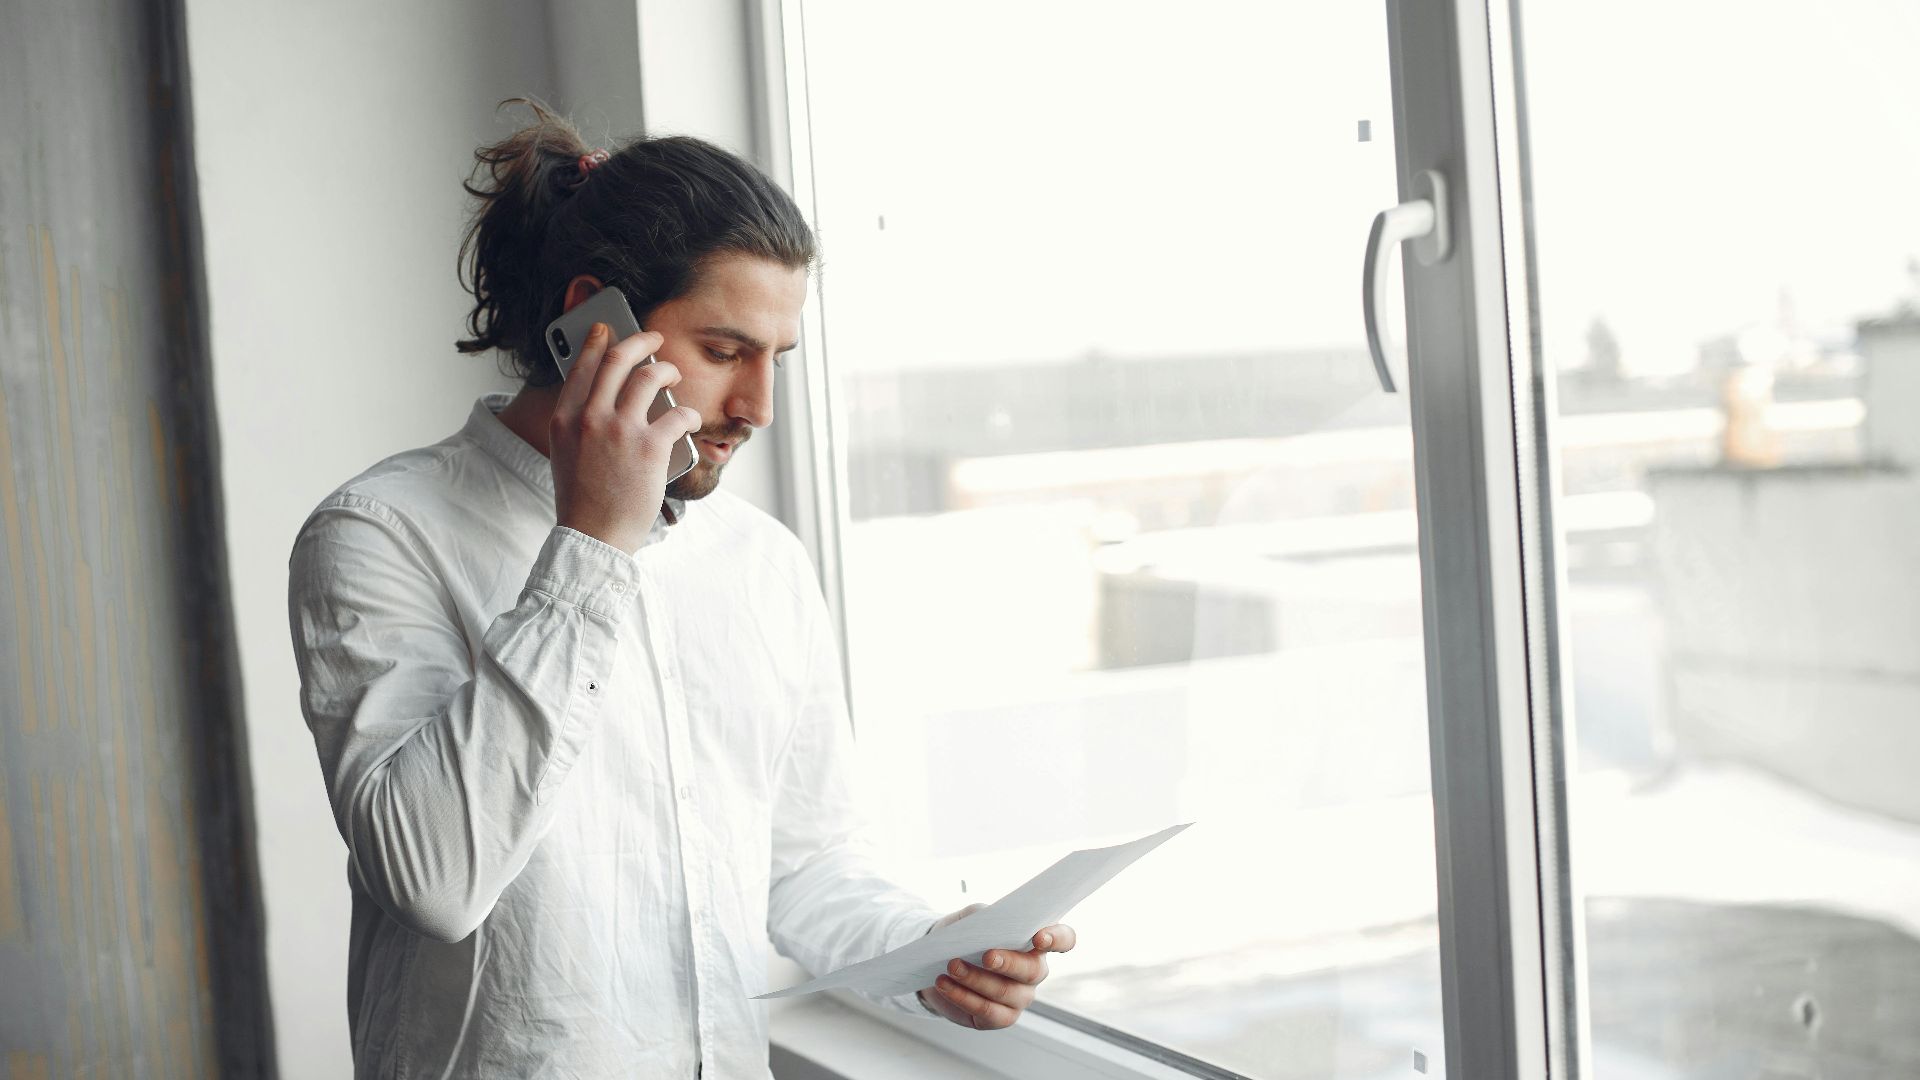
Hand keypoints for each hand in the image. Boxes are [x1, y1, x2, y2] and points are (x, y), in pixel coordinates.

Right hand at [550, 322, 700, 553]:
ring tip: (673, 376)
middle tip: (654, 338)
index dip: (597, 342)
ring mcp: (620, 430)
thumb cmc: (584, 500)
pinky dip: (688, 414)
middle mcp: (589, 417)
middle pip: (617, 360)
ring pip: (650, 377)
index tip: (608, 329)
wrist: (594, 536)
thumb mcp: (567, 454)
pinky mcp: (650, 447)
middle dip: (640, 340)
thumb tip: (605, 398)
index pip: (581, 366)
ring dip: (667, 371)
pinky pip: (678, 413)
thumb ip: (580, 424)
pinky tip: (690, 419)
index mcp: (565, 419)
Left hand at [917, 904, 1077, 1029]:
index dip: (1057, 938)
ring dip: (975, 978)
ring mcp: (1020, 997)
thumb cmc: (965, 935)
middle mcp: (1034, 971)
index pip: (1064, 939)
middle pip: (1033, 970)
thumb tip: (991, 923)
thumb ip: (986, 917)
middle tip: (986, 956)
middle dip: (1008, 963)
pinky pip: (987, 1010)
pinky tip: (944, 984)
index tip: (1039, 937)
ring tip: (951, 966)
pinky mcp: (1001, 1017)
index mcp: (1037, 942)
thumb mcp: (973, 918)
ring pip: (1005, 991)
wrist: (938, 961)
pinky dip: (963, 997)